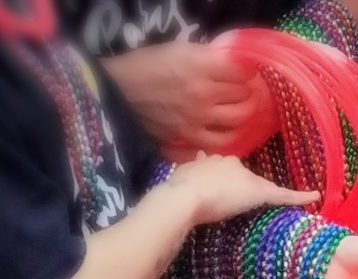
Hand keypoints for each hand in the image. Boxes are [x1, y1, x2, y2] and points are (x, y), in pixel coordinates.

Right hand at [102, 41, 267, 153]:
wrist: (112, 91)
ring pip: (235, 127)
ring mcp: (195, 124)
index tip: (241, 74)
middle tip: (240, 94)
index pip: (241, 74)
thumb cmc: (142, 65)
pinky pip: (214, 149)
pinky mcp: (184, 143)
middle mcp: (203, 98)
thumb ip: (207, 58)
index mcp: (201, 69)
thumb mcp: (177, 49)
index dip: (245, 73)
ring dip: (240, 120)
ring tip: (236, 115)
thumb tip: (233, 65)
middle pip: (242, 100)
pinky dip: (221, 144)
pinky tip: (221, 136)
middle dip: (245, 95)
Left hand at [163, 153, 317, 225]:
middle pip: (232, 170)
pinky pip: (192, 171)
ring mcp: (199, 165)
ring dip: (216, 175)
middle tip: (239, 195)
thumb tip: (315, 194)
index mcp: (237, 163)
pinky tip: (195, 176)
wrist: (186, 198)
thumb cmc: (224, 197)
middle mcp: (219, 159)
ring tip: (217, 188)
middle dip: (236, 178)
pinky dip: (196, 173)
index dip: (257, 187)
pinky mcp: (183, 173)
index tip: (260, 195)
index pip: (252, 176)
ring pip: (212, 167)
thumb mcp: (259, 195)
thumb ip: (286, 196)